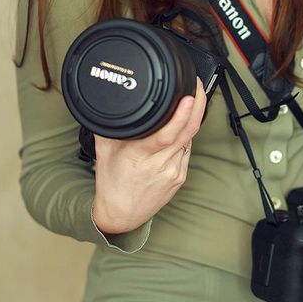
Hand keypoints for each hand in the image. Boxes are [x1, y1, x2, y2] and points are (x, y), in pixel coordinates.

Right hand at [91, 77, 206, 233]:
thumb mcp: (104, 151)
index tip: (189, 96)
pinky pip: (187, 149)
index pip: (166, 133)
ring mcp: (174, 172)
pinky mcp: (181, 177)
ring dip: (191, 119)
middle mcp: (161, 164)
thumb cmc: (111, 183)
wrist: (121, 214)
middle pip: (187, 132)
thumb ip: (109, 126)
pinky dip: (185, 136)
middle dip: (197, 106)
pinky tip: (180, 128)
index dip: (181, 115)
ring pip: (189, 139)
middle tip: (198, 87)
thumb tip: (110, 100)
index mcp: (140, 156)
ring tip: (190, 101)